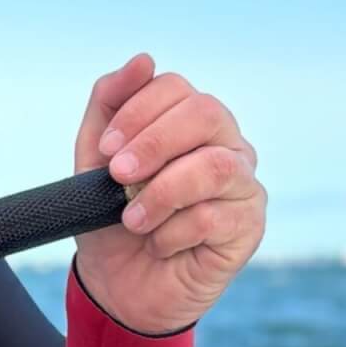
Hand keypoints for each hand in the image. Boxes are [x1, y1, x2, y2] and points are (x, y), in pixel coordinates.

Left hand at [71, 53, 265, 335]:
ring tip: (131, 219)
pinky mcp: (250, 226)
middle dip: (154, 142)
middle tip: (118, 176)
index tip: (105, 149)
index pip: (175, 87)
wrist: (118, 287)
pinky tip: (160, 244)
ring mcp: (243, 183)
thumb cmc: (109, 216)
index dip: (137, 112)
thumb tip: (144, 59)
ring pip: (216, 165)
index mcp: (187, 119)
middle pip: (206, 112)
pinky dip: (174, 231)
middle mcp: (224, 142)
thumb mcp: (94, 158)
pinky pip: (216, 216)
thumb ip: (110, 103)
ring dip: (163, 192)